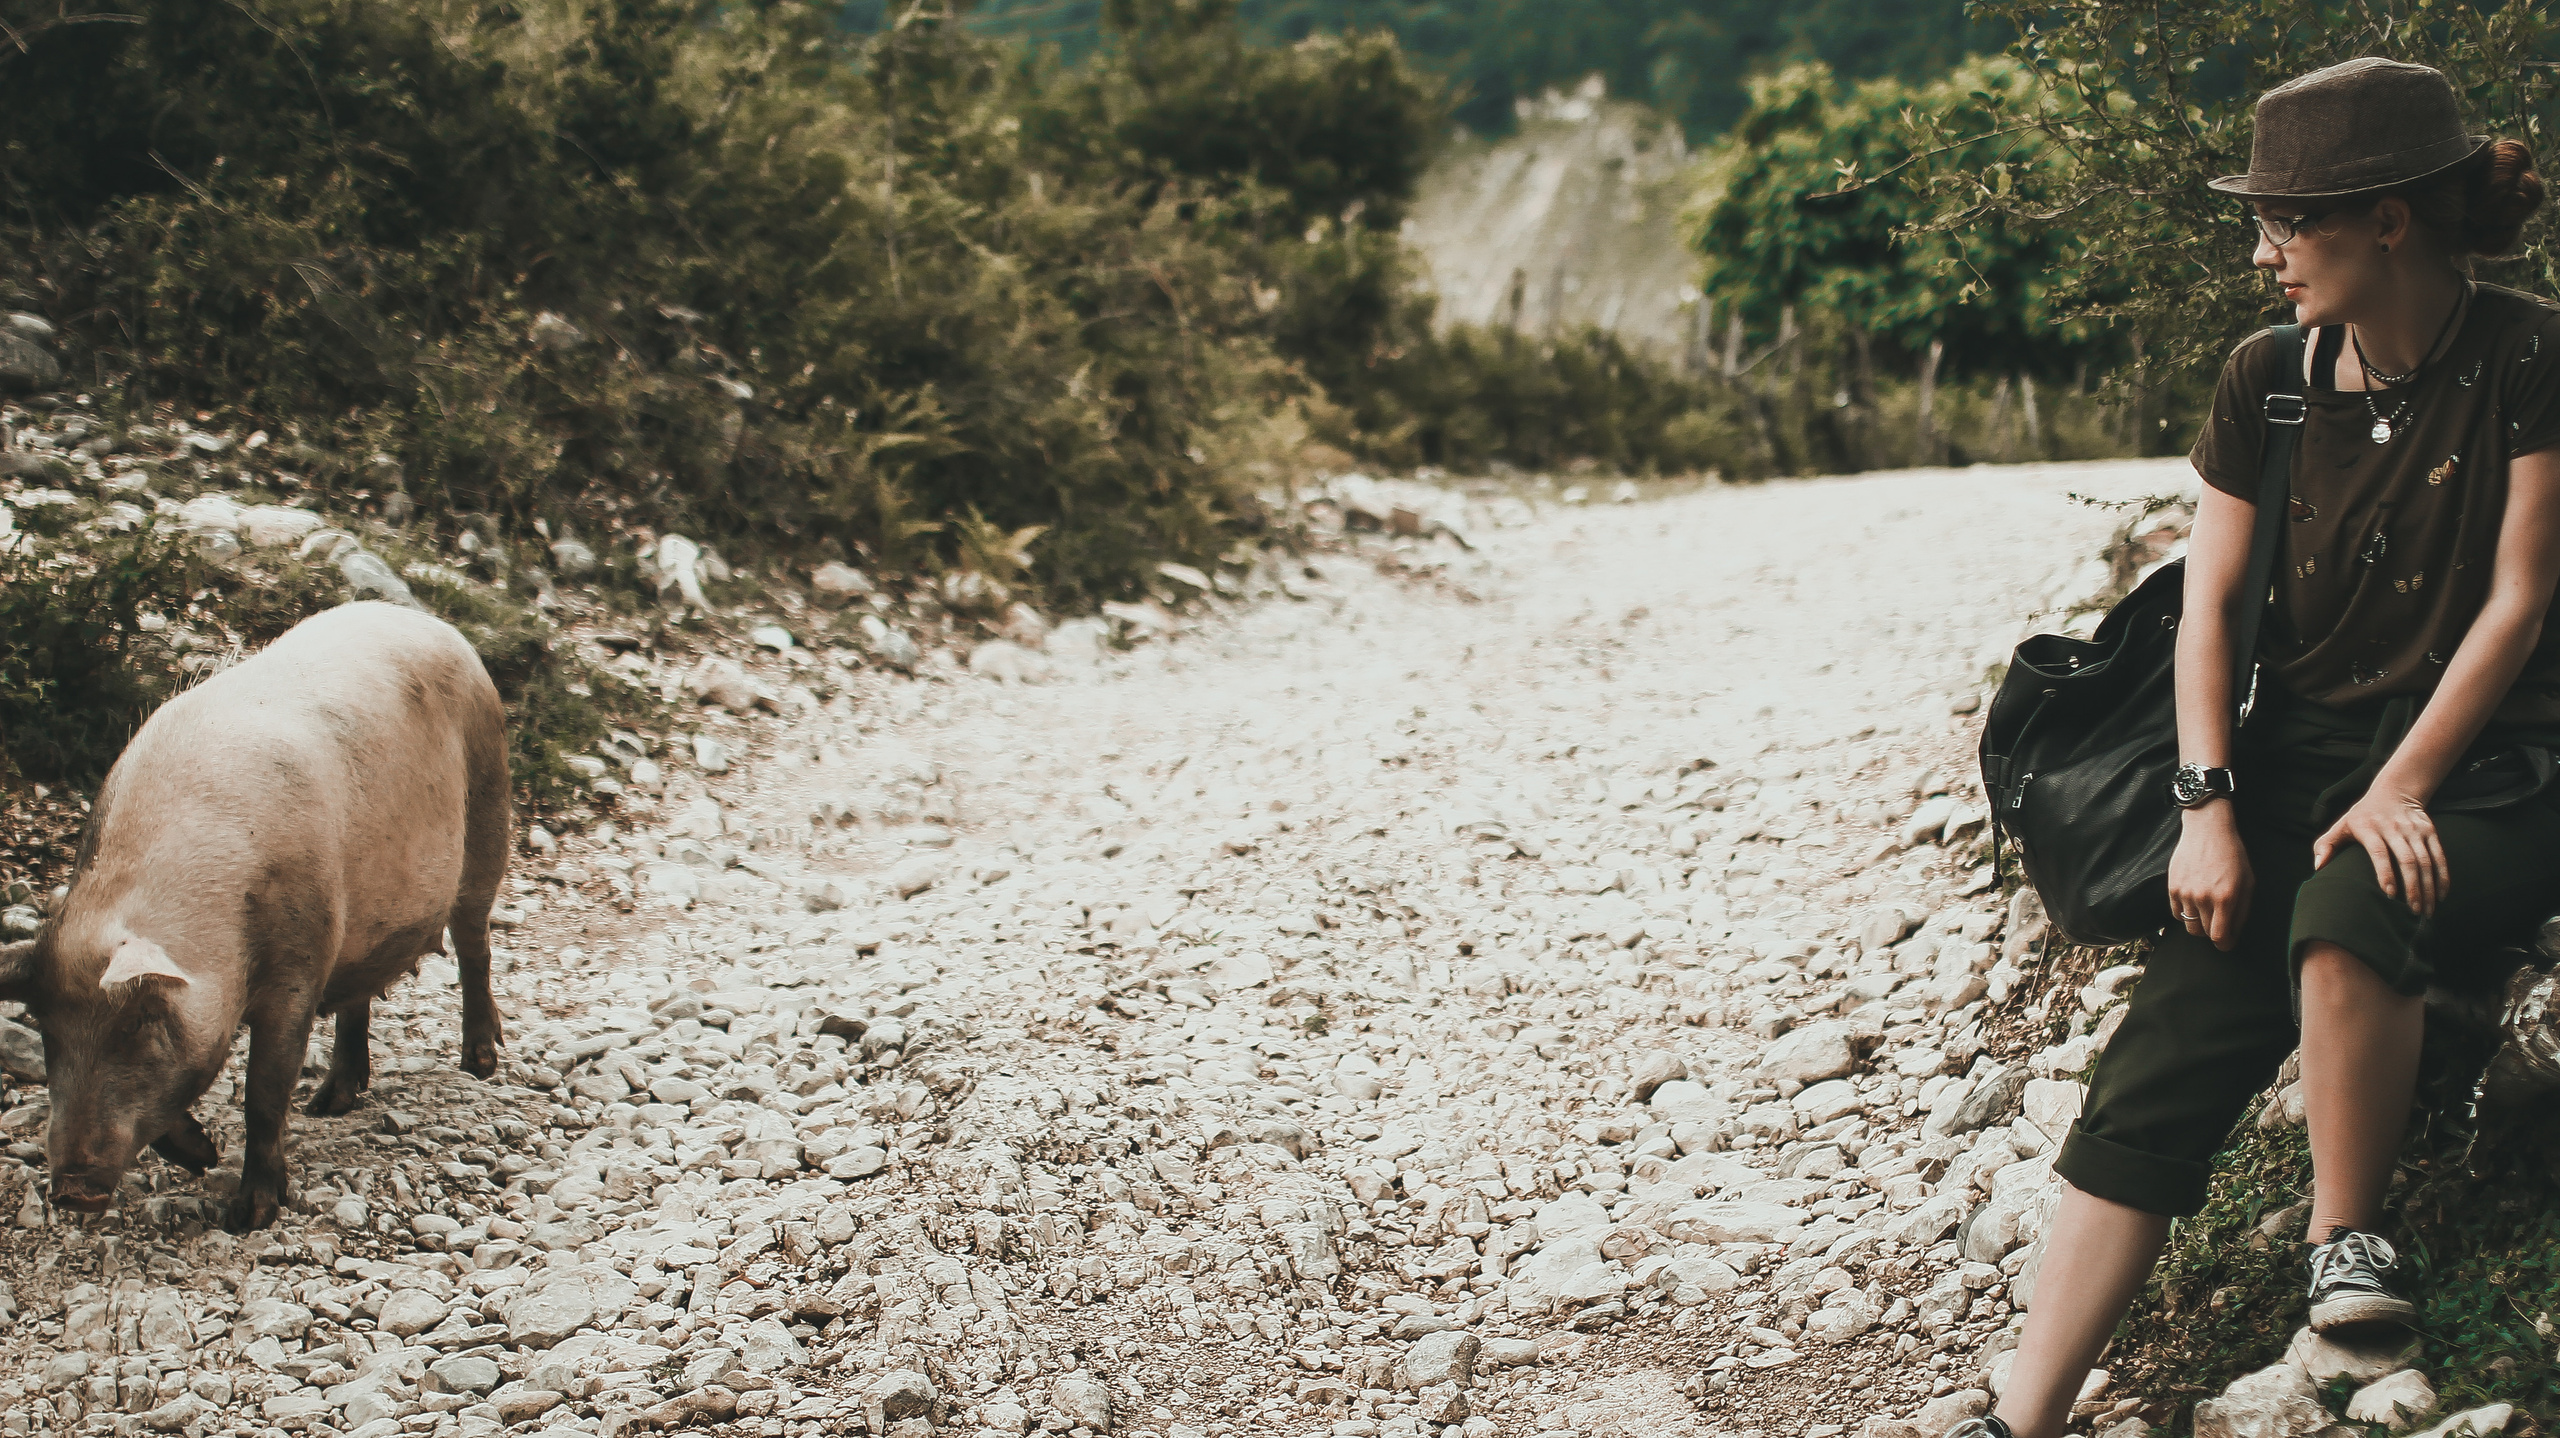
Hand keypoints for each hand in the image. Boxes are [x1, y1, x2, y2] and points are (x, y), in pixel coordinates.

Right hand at [2168, 804, 2253, 949]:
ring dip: (2199, 923)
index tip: (2227, 942)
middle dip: (2213, 932)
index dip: (2225, 944)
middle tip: (2219, 923)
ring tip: (2206, 911)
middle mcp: (2203, 898)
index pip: (2220, 936)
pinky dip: (2185, 913)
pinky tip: (2194, 902)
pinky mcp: (2172, 887)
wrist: (2207, 830)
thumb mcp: (2248, 882)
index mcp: (2225, 898)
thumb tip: (2234, 932)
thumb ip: (2242, 910)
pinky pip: (2176, 913)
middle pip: (2203, 933)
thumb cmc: (2232, 854)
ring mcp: (2185, 893)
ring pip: (2189, 925)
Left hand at [2312, 786, 2446, 915]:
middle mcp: (2394, 828)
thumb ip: (2326, 845)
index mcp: (2369, 828)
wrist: (2394, 791)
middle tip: (2413, 912)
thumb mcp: (2341, 826)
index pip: (2379, 852)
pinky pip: (2439, 856)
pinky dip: (2442, 877)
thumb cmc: (2362, 816)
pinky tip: (2441, 895)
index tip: (2389, 894)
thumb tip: (2319, 866)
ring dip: (2428, 887)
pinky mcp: (2429, 831)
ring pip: (2425, 861)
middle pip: (2407, 860)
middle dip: (2412, 888)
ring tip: (2426, 910)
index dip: (2385, 873)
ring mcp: (2414, 830)